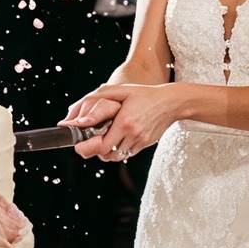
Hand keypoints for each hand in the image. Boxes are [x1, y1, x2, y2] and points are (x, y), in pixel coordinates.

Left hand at [66, 83, 180, 159]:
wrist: (171, 103)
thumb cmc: (144, 95)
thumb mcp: (121, 90)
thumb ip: (97, 98)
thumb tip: (77, 114)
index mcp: (124, 121)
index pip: (101, 145)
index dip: (88, 148)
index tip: (79, 145)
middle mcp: (133, 134)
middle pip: (107, 154)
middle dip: (94, 151)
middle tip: (87, 144)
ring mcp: (140, 141)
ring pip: (116, 156)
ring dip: (106, 152)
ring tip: (103, 140)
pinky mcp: (145, 144)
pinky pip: (127, 154)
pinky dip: (119, 150)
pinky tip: (118, 138)